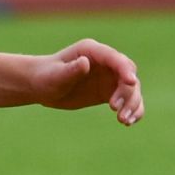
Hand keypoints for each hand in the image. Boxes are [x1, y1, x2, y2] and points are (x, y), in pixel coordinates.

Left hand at [21, 38, 144, 124]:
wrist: (42, 87)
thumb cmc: (46, 77)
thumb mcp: (56, 75)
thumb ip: (71, 70)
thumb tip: (85, 62)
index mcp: (92, 51)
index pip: (115, 58)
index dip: (124, 69)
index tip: (130, 83)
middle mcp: (106, 62)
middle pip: (128, 74)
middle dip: (128, 92)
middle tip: (116, 110)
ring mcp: (109, 77)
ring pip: (132, 89)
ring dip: (133, 104)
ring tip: (123, 121)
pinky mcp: (109, 92)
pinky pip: (127, 100)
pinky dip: (133, 110)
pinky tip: (128, 122)